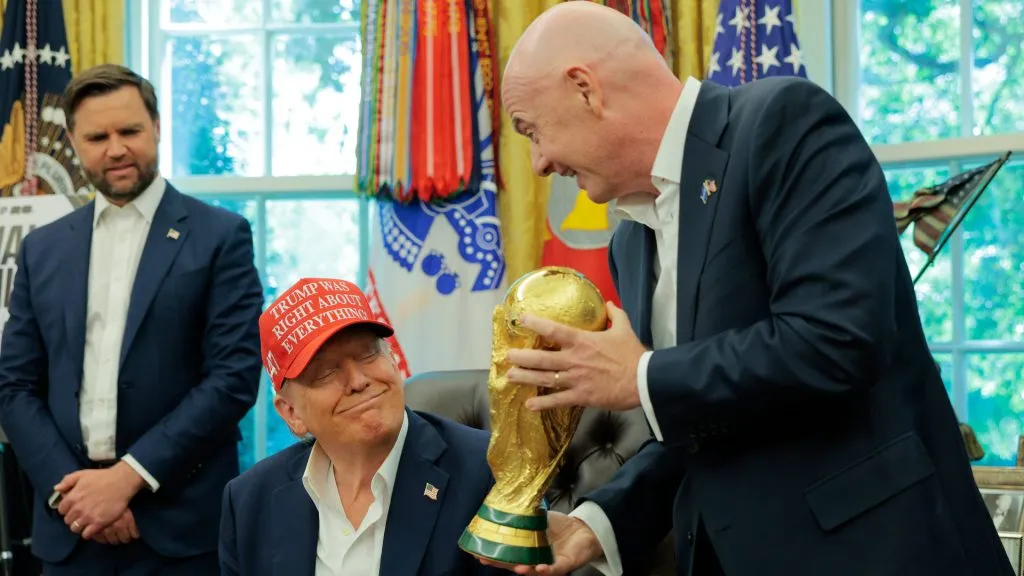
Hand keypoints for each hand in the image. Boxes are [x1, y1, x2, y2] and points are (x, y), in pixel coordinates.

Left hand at [56, 462, 146, 538]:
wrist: (121, 482)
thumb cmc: (102, 477)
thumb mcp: (82, 474)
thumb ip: (67, 481)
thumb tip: (57, 489)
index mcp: (72, 497)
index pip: (61, 510)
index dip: (67, 509)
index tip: (74, 507)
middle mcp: (78, 509)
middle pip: (68, 520)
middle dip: (73, 517)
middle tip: (82, 514)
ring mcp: (88, 517)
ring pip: (75, 528)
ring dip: (79, 526)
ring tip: (86, 521)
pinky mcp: (98, 523)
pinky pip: (86, 534)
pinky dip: (88, 532)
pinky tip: (93, 527)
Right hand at [479, 511, 601, 574]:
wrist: (582, 529)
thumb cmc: (558, 525)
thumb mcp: (538, 517)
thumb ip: (525, 513)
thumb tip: (509, 498)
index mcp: (524, 548)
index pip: (506, 553)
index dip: (493, 554)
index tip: (479, 552)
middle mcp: (533, 558)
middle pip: (514, 564)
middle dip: (502, 564)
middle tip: (488, 560)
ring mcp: (546, 563)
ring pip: (532, 571)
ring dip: (524, 570)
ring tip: (517, 567)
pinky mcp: (562, 565)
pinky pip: (553, 570)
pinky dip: (546, 570)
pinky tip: (541, 567)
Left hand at [506, 301, 645, 410]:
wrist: (643, 380)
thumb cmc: (633, 354)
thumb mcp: (624, 329)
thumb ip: (615, 315)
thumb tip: (609, 303)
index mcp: (582, 341)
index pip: (554, 330)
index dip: (536, 323)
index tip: (521, 319)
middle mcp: (574, 360)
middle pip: (542, 358)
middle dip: (522, 357)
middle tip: (507, 356)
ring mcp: (576, 379)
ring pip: (545, 378)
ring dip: (526, 378)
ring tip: (510, 376)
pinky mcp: (581, 396)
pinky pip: (558, 400)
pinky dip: (543, 403)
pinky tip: (529, 404)